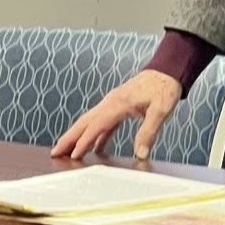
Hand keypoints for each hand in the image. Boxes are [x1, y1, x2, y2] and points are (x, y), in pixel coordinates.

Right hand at [50, 70, 181, 160]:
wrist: (169, 69)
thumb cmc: (165, 87)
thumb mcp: (161, 110)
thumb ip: (149, 131)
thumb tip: (140, 154)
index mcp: (119, 103)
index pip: (97, 124)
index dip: (84, 141)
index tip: (73, 155)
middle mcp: (112, 102)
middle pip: (86, 121)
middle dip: (70, 137)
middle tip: (54, 152)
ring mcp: (114, 103)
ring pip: (91, 121)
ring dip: (79, 136)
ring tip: (67, 152)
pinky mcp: (120, 106)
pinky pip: (104, 122)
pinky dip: (96, 135)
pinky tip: (95, 148)